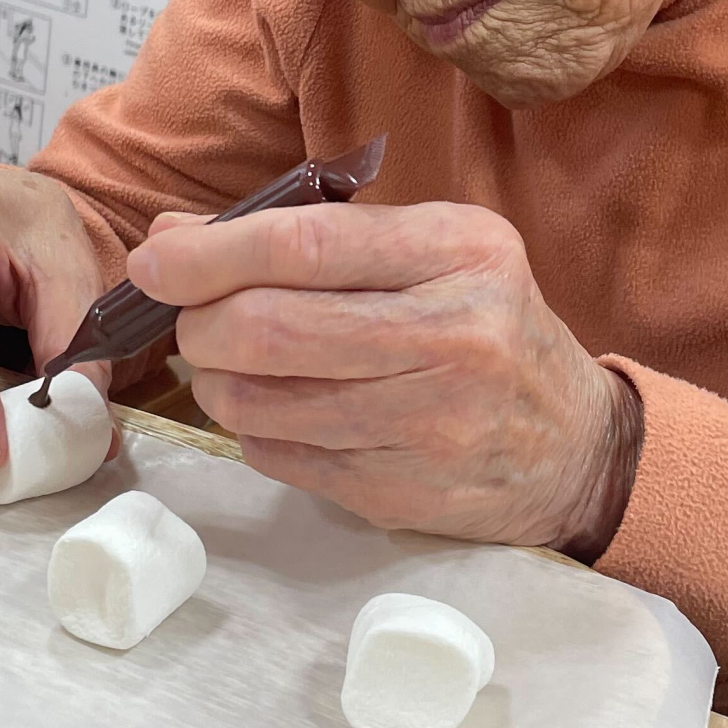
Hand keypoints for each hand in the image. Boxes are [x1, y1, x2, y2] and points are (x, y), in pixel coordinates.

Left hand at [128, 201, 641, 552]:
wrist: (573, 446)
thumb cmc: (485, 326)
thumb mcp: (430, 252)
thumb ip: (312, 236)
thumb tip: (172, 240)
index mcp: (461, 252)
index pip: (304, 245)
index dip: (209, 254)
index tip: (155, 260)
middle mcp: (454, 336)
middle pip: (269, 328)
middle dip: (201, 323)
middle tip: (194, 320)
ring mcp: (428, 424)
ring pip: (261, 401)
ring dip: (217, 382)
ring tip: (233, 365)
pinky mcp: (399, 491)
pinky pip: (280, 455)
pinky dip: (255, 429)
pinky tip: (284, 409)